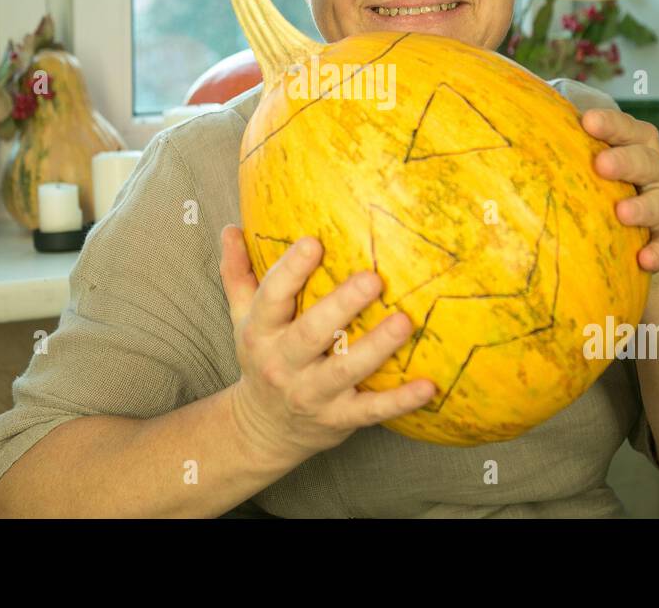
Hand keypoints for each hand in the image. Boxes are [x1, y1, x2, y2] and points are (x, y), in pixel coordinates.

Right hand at [218, 224, 436, 463]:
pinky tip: (428, 386)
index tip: (313, 242)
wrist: (262, 430)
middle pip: (310, 334)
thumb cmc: (262, 359)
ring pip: (344, 371)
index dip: (290, 271)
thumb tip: (230, 228)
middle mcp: (283, 364)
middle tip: (372, 278)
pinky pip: (371, 411)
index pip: (272, 298)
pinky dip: (400, 401)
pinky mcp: (338, 419)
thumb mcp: (242, 319)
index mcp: (261, 333)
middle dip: (341, 307)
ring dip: (375, 348)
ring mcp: (311, 394)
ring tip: (403, 322)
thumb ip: (237, 274)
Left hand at [580, 109, 658, 273]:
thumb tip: (517, 129)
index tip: (588, 121)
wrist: (643, 231)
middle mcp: (656, 168)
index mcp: (637, 143)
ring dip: (642, 207)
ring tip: (621, 213)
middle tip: (600, 164)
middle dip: (624, 161)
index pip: (626, 128)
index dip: (610, 124)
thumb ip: (568, 146)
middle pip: (645, 160)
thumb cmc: (607, 185)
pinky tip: (644, 260)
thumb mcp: (591, 164)